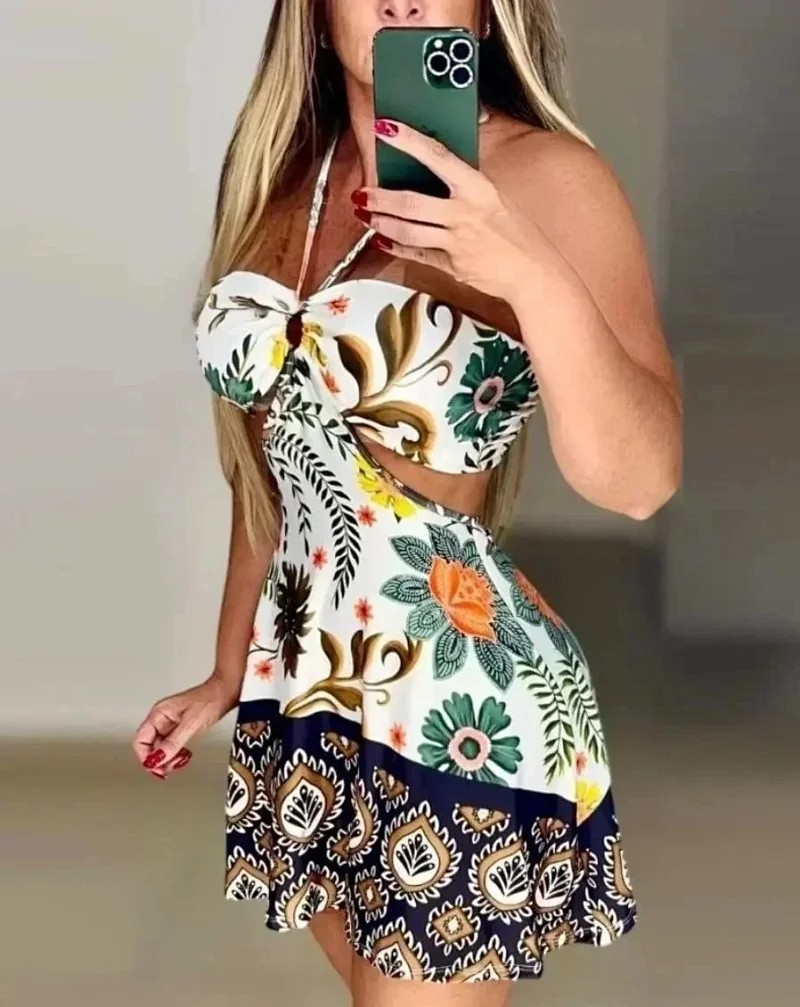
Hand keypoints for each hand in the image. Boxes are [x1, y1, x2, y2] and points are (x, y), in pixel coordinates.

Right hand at [132, 675, 237, 780]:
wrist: (224, 693)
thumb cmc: (210, 700)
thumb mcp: (191, 724)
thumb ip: (174, 742)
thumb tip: (158, 758)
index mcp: (159, 714)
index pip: (141, 739)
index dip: (145, 756)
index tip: (156, 768)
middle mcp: (162, 719)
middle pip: (150, 746)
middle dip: (159, 760)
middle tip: (168, 770)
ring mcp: (170, 724)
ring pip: (161, 748)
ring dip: (168, 759)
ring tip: (179, 762)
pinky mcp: (180, 728)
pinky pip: (171, 746)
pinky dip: (176, 754)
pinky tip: (184, 756)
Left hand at [353, 119, 557, 304]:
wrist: (533, 272)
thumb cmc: (515, 232)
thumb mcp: (495, 196)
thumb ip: (466, 180)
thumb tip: (445, 153)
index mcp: (477, 188)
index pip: (438, 156)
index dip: (408, 141)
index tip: (385, 127)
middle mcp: (465, 213)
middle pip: (411, 202)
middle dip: (380, 198)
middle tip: (362, 192)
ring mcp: (457, 241)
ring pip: (408, 231)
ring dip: (381, 222)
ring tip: (366, 215)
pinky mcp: (452, 265)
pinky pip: (416, 254)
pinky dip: (396, 246)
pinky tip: (382, 239)